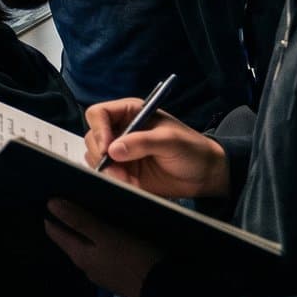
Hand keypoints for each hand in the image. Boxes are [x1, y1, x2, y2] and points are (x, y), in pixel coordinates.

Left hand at [44, 199, 163, 296]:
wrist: (167, 289)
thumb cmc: (134, 259)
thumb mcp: (106, 235)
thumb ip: (79, 221)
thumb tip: (51, 204)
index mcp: (80, 256)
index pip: (55, 232)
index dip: (50, 215)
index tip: (47, 197)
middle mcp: (88, 266)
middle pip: (72, 240)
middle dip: (69, 221)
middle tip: (69, 198)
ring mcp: (105, 272)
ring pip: (90, 247)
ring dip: (88, 231)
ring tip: (91, 211)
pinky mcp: (121, 275)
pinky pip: (106, 253)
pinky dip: (104, 241)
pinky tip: (113, 232)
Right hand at [82, 97, 228, 198]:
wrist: (204, 176)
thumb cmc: (192, 149)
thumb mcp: (170, 141)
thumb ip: (143, 142)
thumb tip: (113, 150)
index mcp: (130, 113)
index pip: (98, 114)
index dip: (99, 129)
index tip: (106, 149)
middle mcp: (120, 130)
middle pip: (92, 137)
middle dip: (100, 154)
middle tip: (115, 169)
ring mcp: (119, 152)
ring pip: (93, 157)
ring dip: (106, 169)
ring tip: (126, 178)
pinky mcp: (122, 171)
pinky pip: (105, 174)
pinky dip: (112, 180)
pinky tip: (129, 183)